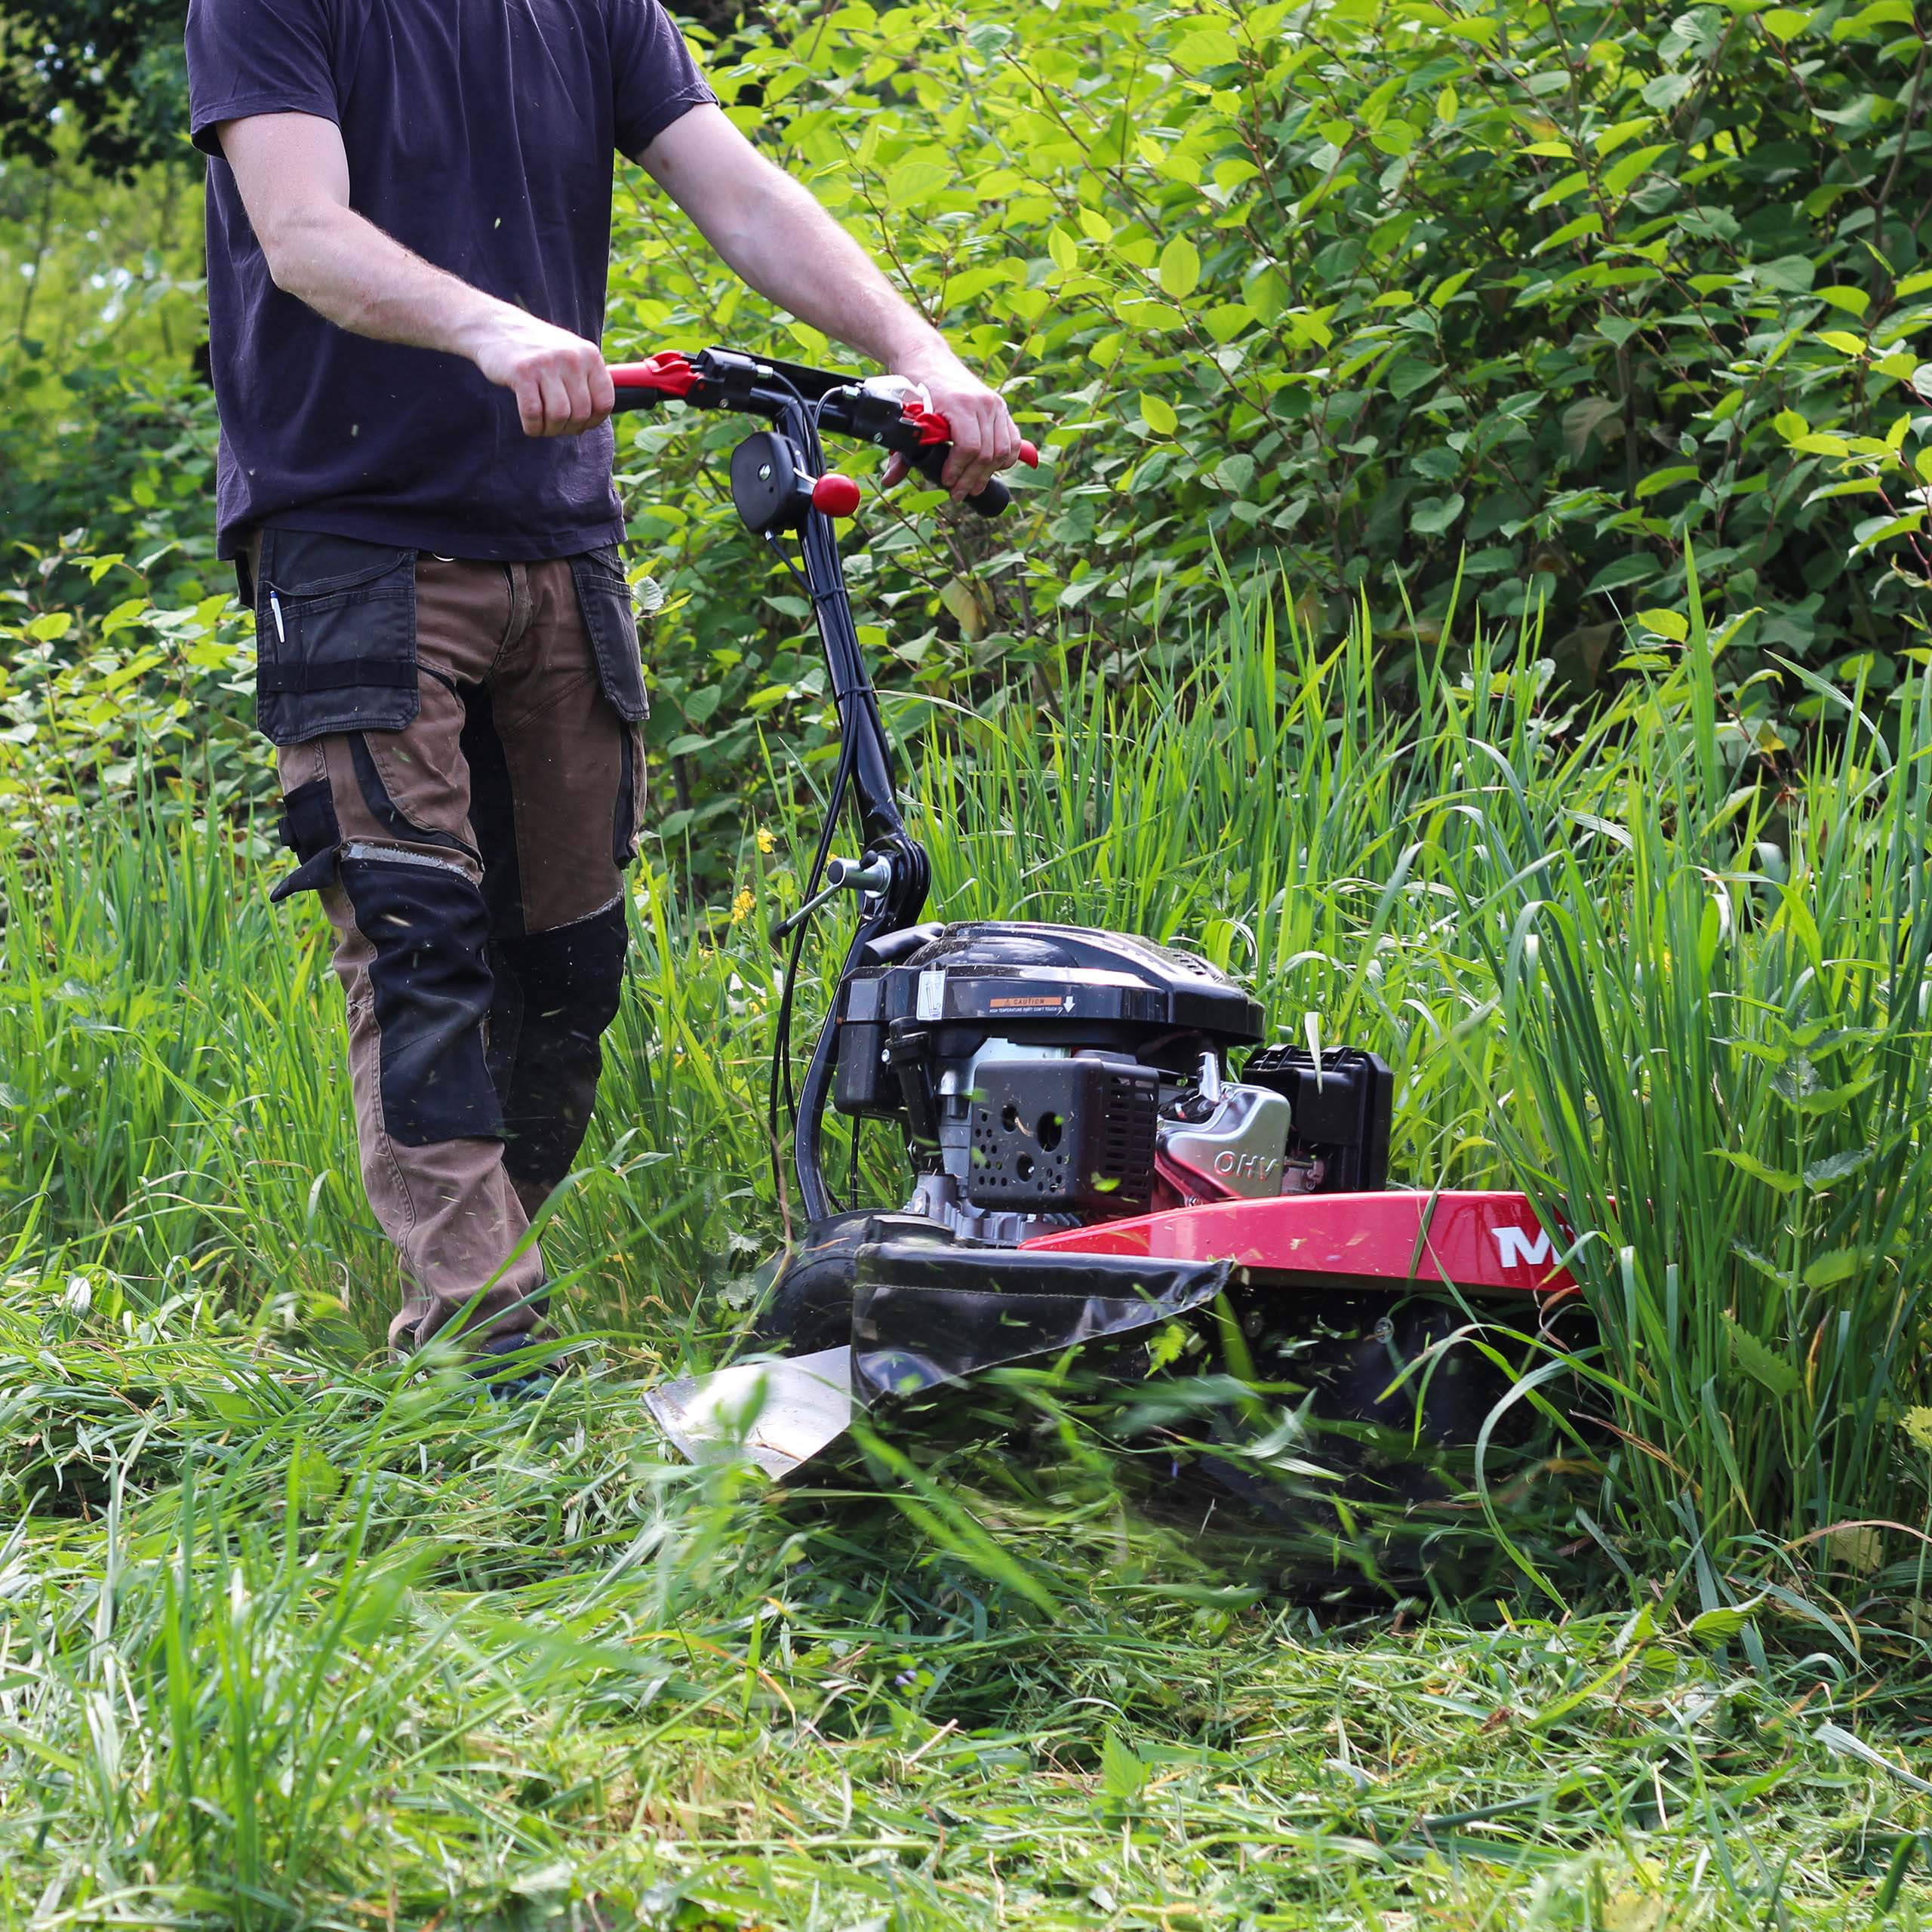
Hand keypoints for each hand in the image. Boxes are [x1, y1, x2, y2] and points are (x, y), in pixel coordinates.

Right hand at [469, 306, 614, 437]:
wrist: (495, 326)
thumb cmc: (536, 350)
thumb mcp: (570, 355)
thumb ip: (586, 382)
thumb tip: (592, 421)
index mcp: (589, 355)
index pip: (605, 402)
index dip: (593, 422)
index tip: (580, 424)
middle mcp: (571, 357)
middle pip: (581, 414)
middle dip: (569, 429)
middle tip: (556, 426)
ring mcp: (546, 363)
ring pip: (559, 416)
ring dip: (551, 430)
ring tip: (543, 426)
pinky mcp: (521, 372)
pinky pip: (533, 414)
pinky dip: (533, 427)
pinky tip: (530, 425)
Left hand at [881, 352, 1022, 502]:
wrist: (929, 359)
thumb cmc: (917, 388)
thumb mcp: (907, 418)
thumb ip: (901, 451)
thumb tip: (889, 481)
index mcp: (960, 404)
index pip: (969, 447)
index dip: (959, 470)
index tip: (946, 482)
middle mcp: (983, 403)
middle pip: (986, 454)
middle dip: (971, 479)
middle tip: (957, 494)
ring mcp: (995, 404)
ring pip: (1002, 451)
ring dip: (988, 474)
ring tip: (974, 488)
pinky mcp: (1001, 407)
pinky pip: (1013, 441)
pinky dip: (1006, 459)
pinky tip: (993, 471)